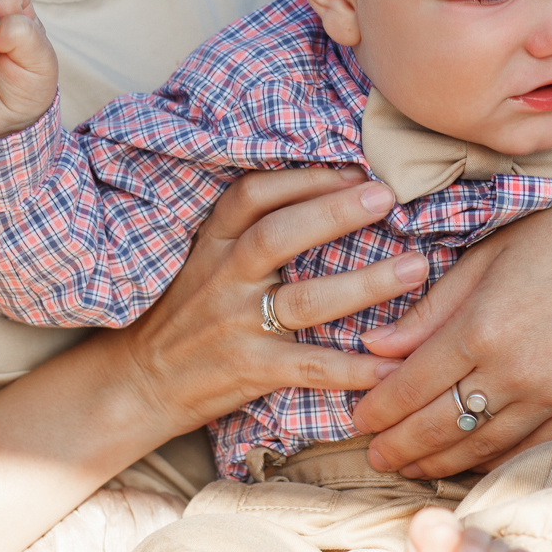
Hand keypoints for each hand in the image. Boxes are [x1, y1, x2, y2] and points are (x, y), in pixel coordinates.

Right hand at [100, 167, 426, 432]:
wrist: (136, 382)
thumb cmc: (185, 313)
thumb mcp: (204, 259)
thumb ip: (249, 229)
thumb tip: (327, 191)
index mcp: (212, 243)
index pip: (252, 195)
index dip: (303, 178)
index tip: (354, 169)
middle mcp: (221, 277)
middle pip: (279, 235)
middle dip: (335, 213)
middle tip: (388, 197)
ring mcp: (235, 325)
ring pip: (305, 300)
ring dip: (365, 284)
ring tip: (415, 267)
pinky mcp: (248, 371)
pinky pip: (309, 367)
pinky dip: (353, 368)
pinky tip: (392, 367)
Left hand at [350, 163, 551, 478]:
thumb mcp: (487, 256)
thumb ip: (430, 308)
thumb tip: (375, 349)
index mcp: (483, 326)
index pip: (411, 386)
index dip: (377, 410)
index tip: (356, 420)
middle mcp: (517, 370)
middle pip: (439, 427)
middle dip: (398, 447)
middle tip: (372, 455)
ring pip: (481, 447)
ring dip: (438, 462)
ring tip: (410, 467)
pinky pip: (528, 449)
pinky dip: (492, 461)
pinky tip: (468, 461)